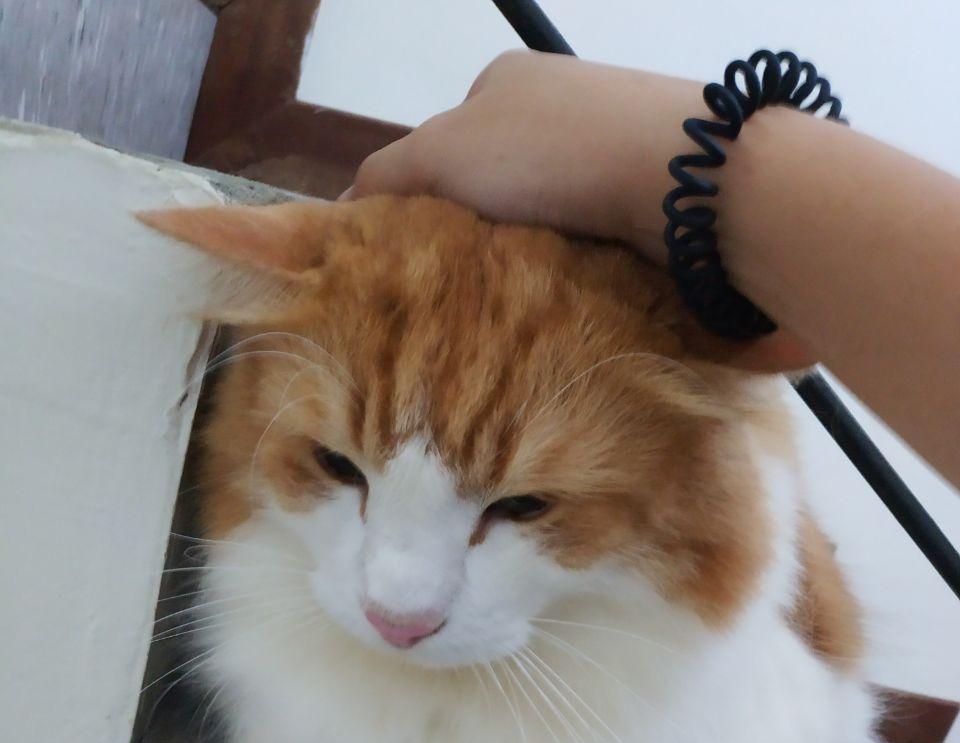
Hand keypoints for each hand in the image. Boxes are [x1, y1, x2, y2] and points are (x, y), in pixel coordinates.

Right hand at [345, 51, 703, 263]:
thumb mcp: (442, 154)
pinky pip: (587, 240)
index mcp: (504, 82)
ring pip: (541, 219)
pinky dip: (568, 267)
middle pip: (493, 187)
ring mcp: (606, 151)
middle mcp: (557, 109)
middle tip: (460, 288)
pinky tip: (560, 294)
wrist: (677, 178)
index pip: (443, 144)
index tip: (418, 254)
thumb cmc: (548, 150)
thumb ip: (386, 177)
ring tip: (508, 303)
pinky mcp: (644, 197)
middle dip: (474, 235)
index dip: (423, 199)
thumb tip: (340, 214)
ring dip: (521, 258)